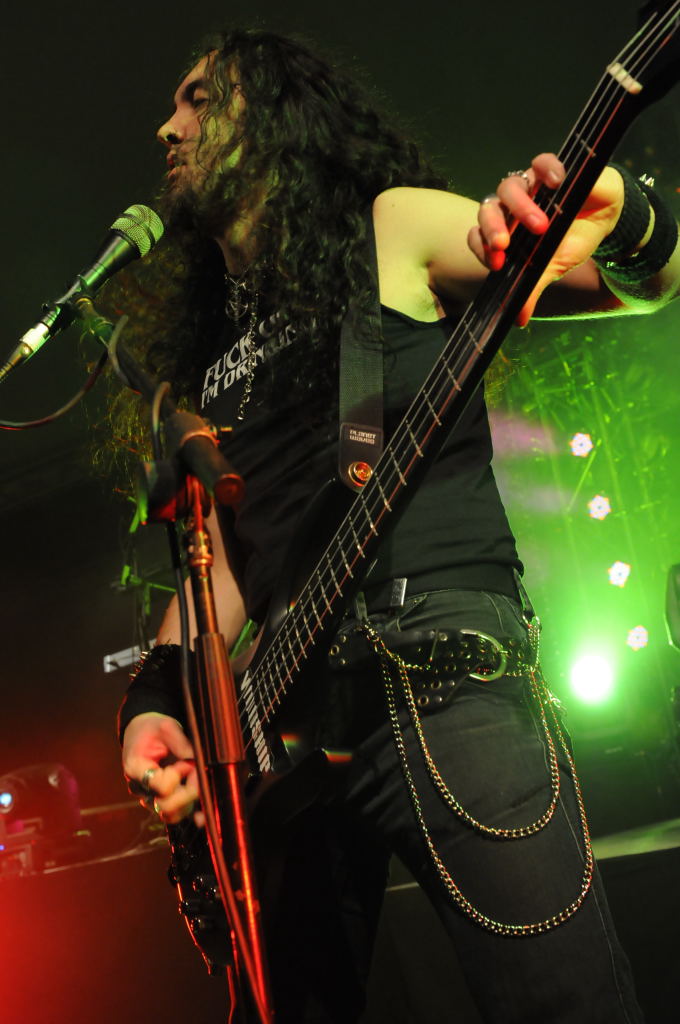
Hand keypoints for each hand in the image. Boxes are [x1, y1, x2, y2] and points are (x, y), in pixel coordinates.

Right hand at [122, 712, 203, 825]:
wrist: (142, 732)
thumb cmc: (153, 729)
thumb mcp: (167, 727)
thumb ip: (182, 744)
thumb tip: (199, 762)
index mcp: (136, 768)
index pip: (162, 787)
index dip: (178, 776)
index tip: (185, 762)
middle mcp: (140, 788)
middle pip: (166, 806)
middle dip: (188, 792)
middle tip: (195, 772)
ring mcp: (149, 797)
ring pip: (171, 815)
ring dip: (189, 801)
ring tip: (194, 780)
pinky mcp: (160, 801)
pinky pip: (174, 815)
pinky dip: (190, 813)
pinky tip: (202, 810)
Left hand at [468, 155, 624, 323]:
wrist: (605, 218)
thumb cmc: (573, 242)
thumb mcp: (554, 267)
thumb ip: (533, 287)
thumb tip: (519, 320)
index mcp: (505, 230)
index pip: (479, 235)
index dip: (481, 246)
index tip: (497, 261)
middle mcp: (510, 206)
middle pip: (488, 210)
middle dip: (492, 228)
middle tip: (504, 244)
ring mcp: (529, 184)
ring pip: (509, 187)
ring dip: (521, 207)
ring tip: (541, 225)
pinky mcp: (551, 168)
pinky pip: (542, 162)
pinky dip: (547, 170)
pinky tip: (558, 182)